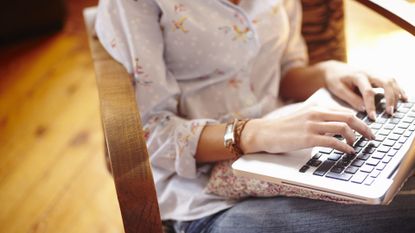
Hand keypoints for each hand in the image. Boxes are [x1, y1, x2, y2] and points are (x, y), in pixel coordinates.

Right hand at [241, 105, 375, 154]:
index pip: (344, 110)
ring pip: (343, 127)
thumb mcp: (302, 117)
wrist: (264, 132)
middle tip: (371, 137)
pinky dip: (344, 147)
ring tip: (356, 146)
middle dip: (364, 128)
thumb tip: (336, 127)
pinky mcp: (307, 138)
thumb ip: (318, 118)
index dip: (359, 120)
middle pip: (348, 116)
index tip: (366, 129)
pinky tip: (348, 152)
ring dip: (354, 138)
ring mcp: (311, 125)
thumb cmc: (282, 128)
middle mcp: (315, 113)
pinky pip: (332, 141)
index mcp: (315, 107)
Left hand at [320, 60, 407, 119]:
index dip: (371, 106)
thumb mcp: (338, 89)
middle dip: (390, 98)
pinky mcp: (377, 76)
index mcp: (358, 76)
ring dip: (396, 94)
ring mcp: (375, 73)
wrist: (334, 69)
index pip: (368, 91)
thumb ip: (351, 99)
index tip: (373, 118)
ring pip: (391, 81)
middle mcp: (369, 73)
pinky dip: (399, 90)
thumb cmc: (335, 80)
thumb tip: (363, 109)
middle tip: (389, 113)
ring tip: (395, 109)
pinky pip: (392, 81)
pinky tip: (404, 99)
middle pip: (386, 82)